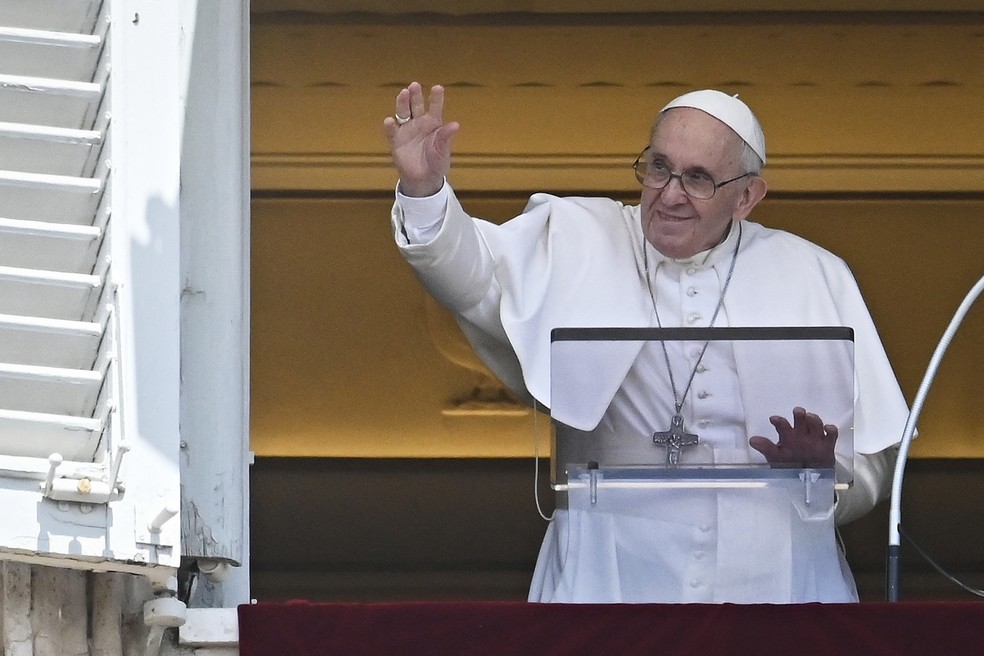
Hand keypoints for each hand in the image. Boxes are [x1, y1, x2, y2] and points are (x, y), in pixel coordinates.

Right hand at [383, 81, 459, 196]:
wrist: (424, 179)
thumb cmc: (436, 162)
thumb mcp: (442, 151)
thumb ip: (445, 137)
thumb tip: (455, 125)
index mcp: (433, 123)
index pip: (435, 107)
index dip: (436, 98)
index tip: (438, 88)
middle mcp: (419, 122)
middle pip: (416, 105)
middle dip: (415, 95)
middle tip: (414, 85)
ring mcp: (406, 130)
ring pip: (403, 112)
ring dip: (402, 103)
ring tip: (403, 94)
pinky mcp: (396, 140)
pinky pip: (392, 131)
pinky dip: (390, 126)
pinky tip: (389, 121)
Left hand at [748, 406, 836, 467]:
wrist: (808, 482)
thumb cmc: (790, 466)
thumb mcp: (776, 458)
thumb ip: (766, 448)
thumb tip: (752, 440)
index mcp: (787, 435)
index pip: (782, 424)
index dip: (778, 421)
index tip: (773, 419)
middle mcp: (801, 434)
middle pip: (801, 419)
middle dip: (799, 414)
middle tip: (798, 412)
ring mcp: (814, 438)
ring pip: (815, 423)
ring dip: (813, 419)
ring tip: (809, 417)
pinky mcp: (827, 445)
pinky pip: (831, 434)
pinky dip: (831, 430)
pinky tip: (827, 429)